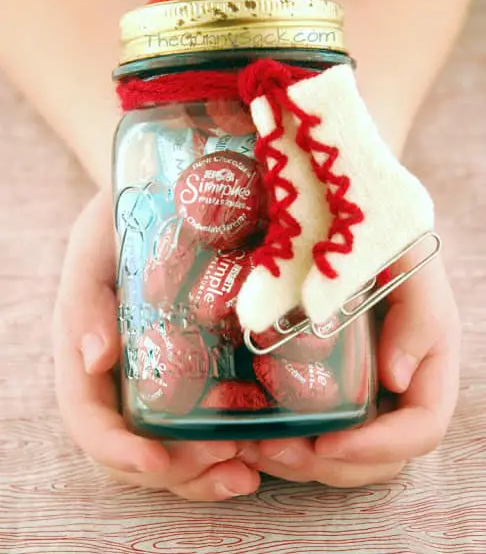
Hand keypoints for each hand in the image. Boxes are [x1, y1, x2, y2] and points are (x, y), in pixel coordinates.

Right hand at [52, 191, 259, 499]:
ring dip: (212, 471)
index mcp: (89, 357)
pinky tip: (266, 442)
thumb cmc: (117, 225)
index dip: (119, 451)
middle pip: (141, 449)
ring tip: (254, 467)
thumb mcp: (94, 251)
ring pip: (178, 446)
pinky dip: (236, 440)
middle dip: (183, 471)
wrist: (160, 198)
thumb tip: (95, 360)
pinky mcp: (201, 367)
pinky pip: (212, 418)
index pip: (92, 422)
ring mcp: (164, 378)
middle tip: (232, 465)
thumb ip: (86, 302)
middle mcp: (125, 380)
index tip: (157, 460)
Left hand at [249, 248, 460, 486]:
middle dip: (327, 464)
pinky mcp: (321, 374)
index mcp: (426, 357)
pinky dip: (280, 436)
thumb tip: (396, 379)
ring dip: (298, 460)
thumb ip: (416, 312)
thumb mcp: (407, 256)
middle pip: (377, 454)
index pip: (421, 426)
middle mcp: (396, 379)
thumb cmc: (377, 226)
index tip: (327, 443)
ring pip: (342, 448)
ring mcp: (358, 380)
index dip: (379, 446)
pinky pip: (309, 422)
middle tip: (272, 449)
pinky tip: (245, 428)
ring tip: (250, 445)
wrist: (337, 205)